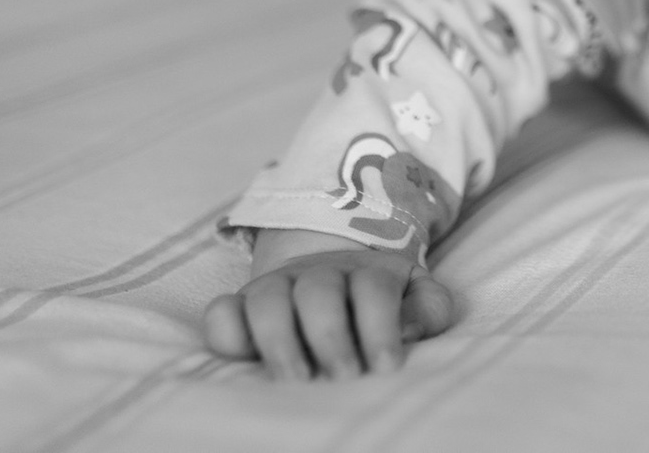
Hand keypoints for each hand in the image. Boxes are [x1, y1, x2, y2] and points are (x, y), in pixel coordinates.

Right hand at [203, 229, 457, 379]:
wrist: (332, 268)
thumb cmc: (380, 299)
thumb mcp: (415, 295)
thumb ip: (427, 308)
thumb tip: (409, 328)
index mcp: (365, 271)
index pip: (372, 290)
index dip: (381, 326)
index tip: (387, 367)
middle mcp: (317, 275)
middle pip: (318, 292)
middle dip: (330, 337)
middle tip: (343, 378)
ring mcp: (275, 287)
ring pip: (266, 299)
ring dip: (278, 340)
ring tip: (296, 380)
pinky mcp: (241, 307)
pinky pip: (221, 312)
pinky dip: (225, 331)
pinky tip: (242, 357)